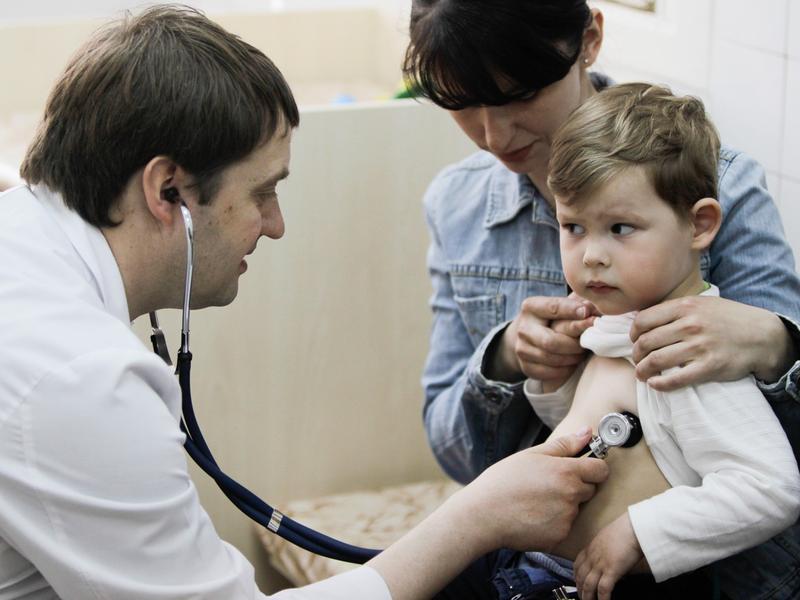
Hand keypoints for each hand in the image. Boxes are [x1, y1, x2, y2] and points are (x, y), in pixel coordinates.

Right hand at [459, 429, 608, 552]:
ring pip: (576, 508)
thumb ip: (564, 445)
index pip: (601, 470)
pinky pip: (565, 526)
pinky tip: (534, 517)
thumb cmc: (503, 481)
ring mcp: (567, 517)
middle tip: (548, 485)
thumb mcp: (531, 455)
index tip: (582, 469)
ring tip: (536, 502)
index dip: (593, 468)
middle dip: (576, 486)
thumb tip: (587, 432)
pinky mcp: (560, 535)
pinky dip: (554, 522)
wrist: (483, 515)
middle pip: (590, 489)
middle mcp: (571, 495)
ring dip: (564, 505)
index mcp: (566, 471)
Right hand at [489, 294, 597, 384]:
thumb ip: (576, 302)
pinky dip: (564, 369)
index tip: (588, 314)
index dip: (571, 311)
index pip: (553, 308)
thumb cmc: (553, 317)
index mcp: (531, 307)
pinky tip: (572, 363)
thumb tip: (592, 307)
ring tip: (581, 353)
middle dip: (573, 345)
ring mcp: (521, 349)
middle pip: (551, 341)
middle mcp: (523, 328)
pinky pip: (549, 372)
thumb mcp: (561, 305)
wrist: (528, 335)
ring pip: (551, 359)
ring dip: (571, 358)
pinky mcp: (525, 366)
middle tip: (587, 344)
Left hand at [574, 513, 642, 599]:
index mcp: (591, 548)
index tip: (577, 583)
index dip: (575, 576)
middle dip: (579, 589)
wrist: (634, 527)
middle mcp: (592, 557)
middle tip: (582, 597)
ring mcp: (600, 564)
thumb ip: (604, 548)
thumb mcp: (608, 537)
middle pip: (580, 577)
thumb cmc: (625, 529)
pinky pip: (603, 589)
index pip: (577, 564)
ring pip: (588, 585)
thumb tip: (609, 556)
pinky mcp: (611, 571)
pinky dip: (602, 599)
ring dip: (587, 596)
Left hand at [630, 296, 797, 389]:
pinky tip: (655, 384)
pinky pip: (676, 379)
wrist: (763, 336)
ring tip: (642, 374)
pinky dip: (660, 384)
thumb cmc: (729, 319)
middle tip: (637, 360)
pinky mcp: (709, 367)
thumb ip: (676, 310)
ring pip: (656, 360)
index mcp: (685, 307)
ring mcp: (699, 347)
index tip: (634, 341)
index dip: (633, 333)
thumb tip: (645, 320)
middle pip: (646, 342)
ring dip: (643, 370)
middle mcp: (690, 325)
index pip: (643, 321)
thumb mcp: (702, 304)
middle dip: (636, 354)